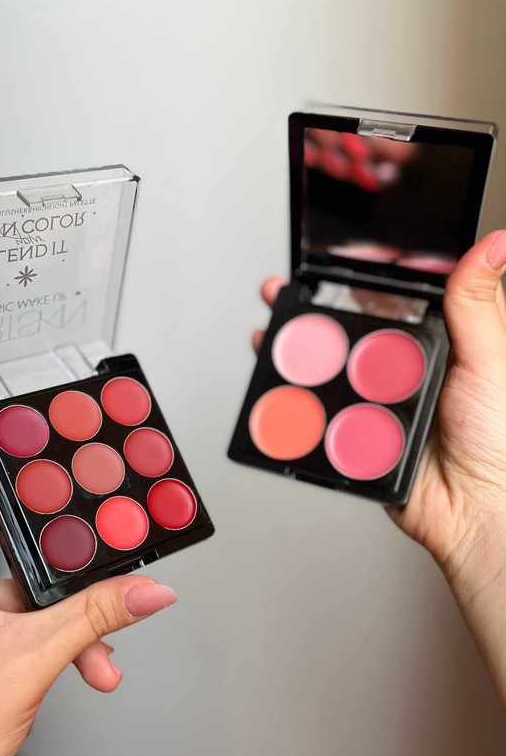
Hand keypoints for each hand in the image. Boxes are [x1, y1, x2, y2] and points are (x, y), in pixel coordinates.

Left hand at [0, 377, 175, 755]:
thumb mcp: (28, 662)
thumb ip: (96, 618)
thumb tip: (146, 588)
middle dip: (42, 517)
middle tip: (72, 497)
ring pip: (19, 561)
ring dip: (66, 591)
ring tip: (98, 624)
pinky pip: (32, 600)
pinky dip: (66, 623)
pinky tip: (94, 657)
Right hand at [255, 230, 505, 706]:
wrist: (476, 509)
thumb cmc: (498, 439)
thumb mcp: (488, 359)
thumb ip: (476, 302)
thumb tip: (494, 246)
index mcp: (431, 345)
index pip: (387, 302)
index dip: (355, 280)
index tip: (329, 263)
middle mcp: (398, 371)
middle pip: (346, 332)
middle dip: (310, 310)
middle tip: (285, 293)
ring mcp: (373, 402)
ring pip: (326, 370)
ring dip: (293, 351)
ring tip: (272, 333)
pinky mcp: (353, 434)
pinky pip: (319, 413)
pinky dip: (295, 399)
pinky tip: (279, 385)